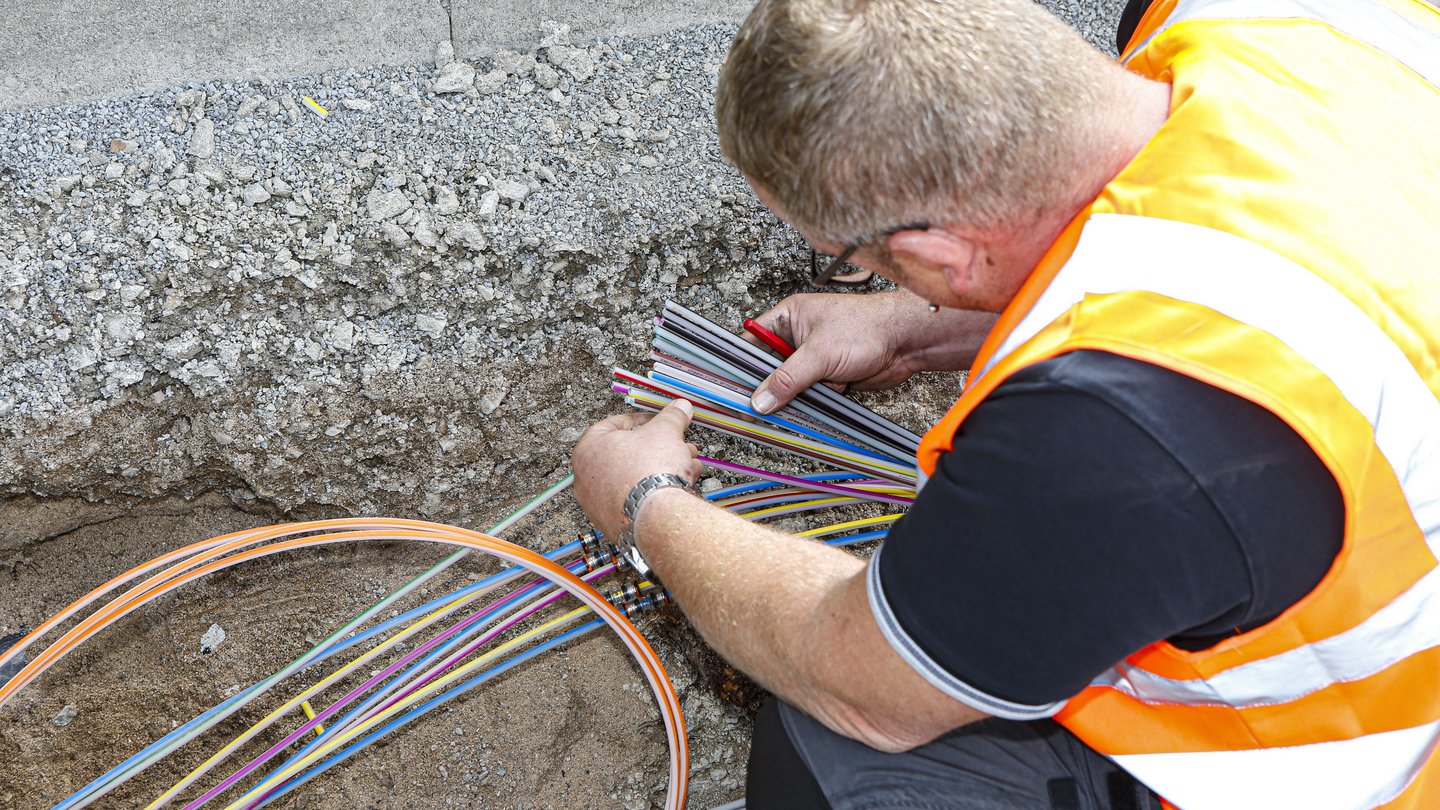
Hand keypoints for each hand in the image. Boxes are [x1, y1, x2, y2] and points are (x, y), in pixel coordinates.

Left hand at [571, 400, 703, 539]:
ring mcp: (598, 505)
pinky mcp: (614, 524)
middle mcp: (586, 479)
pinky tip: (680, 486)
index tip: (656, 421)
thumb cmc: (649, 471)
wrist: (656, 517)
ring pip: (634, 479)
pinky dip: (656, 492)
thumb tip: (680, 407)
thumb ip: (672, 416)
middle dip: (658, 448)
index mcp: (588, 450)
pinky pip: (636, 501)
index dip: (639, 420)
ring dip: (662, 469)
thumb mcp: (665, 431)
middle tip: (677, 445)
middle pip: (627, 454)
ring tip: (687, 466)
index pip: (611, 425)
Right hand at [746, 291, 994, 412]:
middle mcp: (799, 336)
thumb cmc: (866, 327)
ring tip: (805, 396)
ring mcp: (815, 357)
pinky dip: (818, 399)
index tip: (732, 385)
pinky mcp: (830, 375)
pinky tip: (829, 393)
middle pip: (771, 368)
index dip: (743, 364)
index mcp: (789, 317)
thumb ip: (787, 378)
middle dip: (772, 385)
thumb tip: (761, 399)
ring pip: (792, 385)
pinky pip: (812, 394)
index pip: (753, 341)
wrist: (906, 340)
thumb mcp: (819, 353)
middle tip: (760, 405)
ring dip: (798, 394)